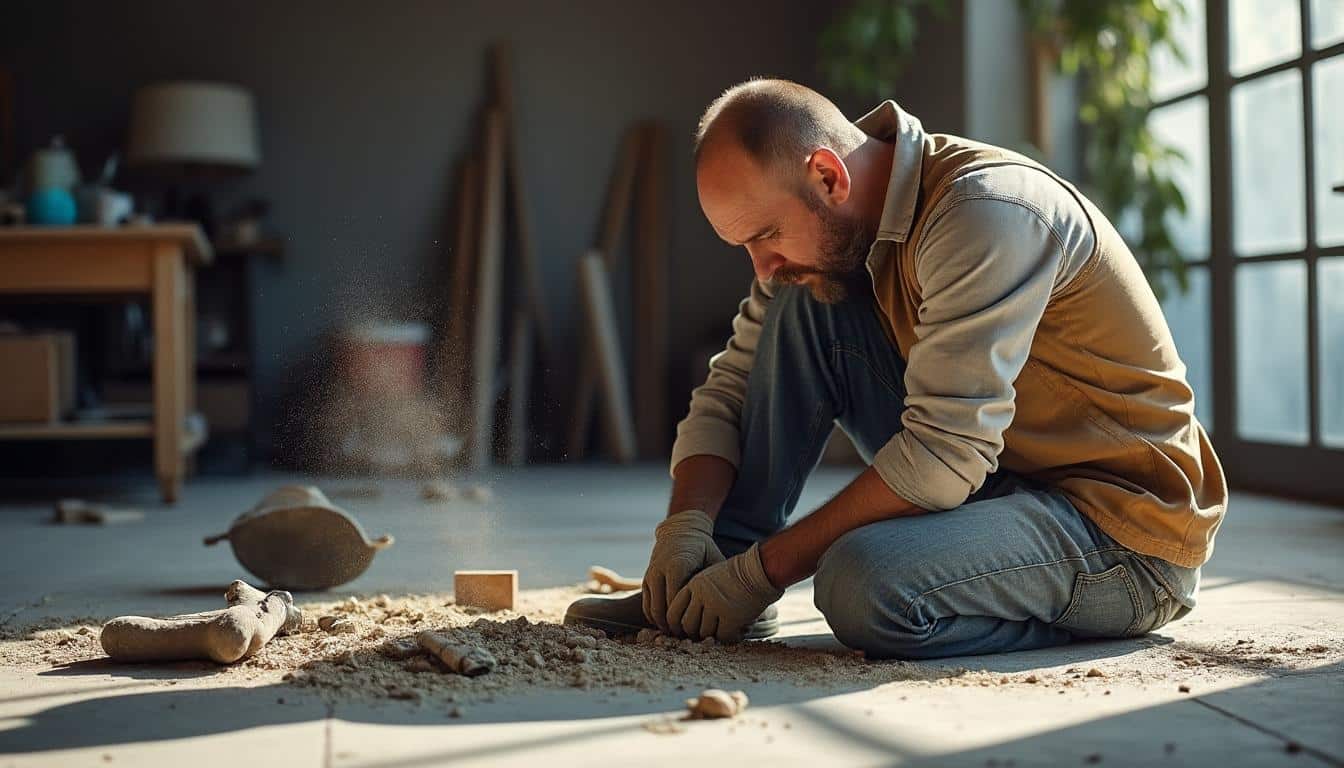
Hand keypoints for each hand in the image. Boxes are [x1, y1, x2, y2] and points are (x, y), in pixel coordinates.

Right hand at [642, 509, 725, 632]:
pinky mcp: (646, 579)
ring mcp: (651, 575)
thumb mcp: (714, 559)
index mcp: (677, 566)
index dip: (685, 620)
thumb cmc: (703, 547)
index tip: (698, 632)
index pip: (676, 601)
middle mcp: (660, 570)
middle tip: (688, 639)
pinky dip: (655, 618)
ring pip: (652, 609)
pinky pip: (647, 604)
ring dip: (663, 625)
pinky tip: (669, 626)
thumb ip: (719, 579)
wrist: (680, 530)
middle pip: (662, 609)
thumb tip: (734, 597)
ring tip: (679, 635)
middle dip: (674, 627)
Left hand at [666, 543, 783, 641]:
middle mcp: (702, 595)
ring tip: (722, 629)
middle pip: (687, 625)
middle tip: (703, 634)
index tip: (683, 630)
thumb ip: (696, 594)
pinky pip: (722, 636)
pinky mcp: (731, 616)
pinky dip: (728, 636)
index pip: (673, 611)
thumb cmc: (737, 575)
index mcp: (694, 584)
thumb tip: (686, 620)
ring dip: (712, 635)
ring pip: (704, 633)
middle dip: (693, 633)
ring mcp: (716, 606)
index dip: (676, 624)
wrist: (760, 571)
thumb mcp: (710, 577)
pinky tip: (735, 631)